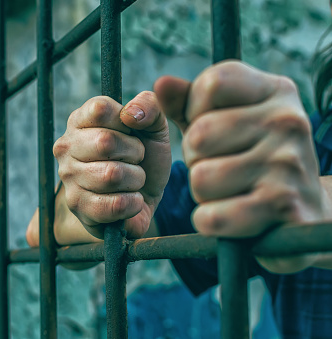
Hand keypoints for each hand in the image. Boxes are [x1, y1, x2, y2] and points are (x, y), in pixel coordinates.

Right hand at [53, 91, 171, 239]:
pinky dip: (133, 203)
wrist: (141, 198)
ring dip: (135, 179)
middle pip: (105, 142)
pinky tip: (130, 200)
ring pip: (112, 175)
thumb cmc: (144, 157)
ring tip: (131, 180)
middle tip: (134, 159)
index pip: (100, 109)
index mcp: (80, 120)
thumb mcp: (154, 127)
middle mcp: (66, 147)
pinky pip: (115, 204)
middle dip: (135, 152)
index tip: (130, 132)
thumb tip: (131, 114)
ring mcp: (68, 178)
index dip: (127, 122)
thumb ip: (150, 107)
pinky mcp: (78, 207)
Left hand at [155, 61, 327, 271]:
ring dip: (203, 192)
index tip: (211, 127)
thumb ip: (189, 102)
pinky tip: (231, 214)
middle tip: (221, 165)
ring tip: (230, 189)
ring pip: (200, 178)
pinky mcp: (282, 206)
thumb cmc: (254, 156)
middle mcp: (287, 121)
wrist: (309, 208)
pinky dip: (209, 221)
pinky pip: (211, 216)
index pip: (211, 84)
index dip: (194, 110)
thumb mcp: (227, 119)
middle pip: (198, 137)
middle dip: (196, 158)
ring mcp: (287, 164)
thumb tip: (161, 84)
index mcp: (276, 91)